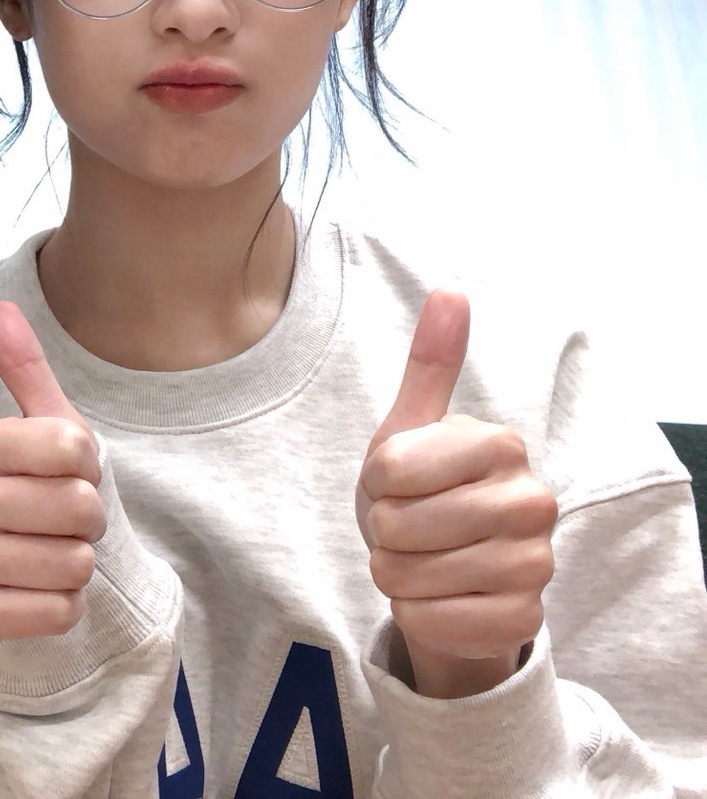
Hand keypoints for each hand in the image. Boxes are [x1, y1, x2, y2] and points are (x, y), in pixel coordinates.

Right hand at [0, 301, 104, 639]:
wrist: (17, 570)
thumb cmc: (44, 490)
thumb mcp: (48, 429)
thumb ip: (27, 370)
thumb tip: (0, 307)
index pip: (75, 446)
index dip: (91, 465)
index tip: (72, 473)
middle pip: (79, 506)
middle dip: (90, 520)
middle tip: (66, 522)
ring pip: (72, 563)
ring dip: (78, 565)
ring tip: (53, 554)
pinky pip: (57, 612)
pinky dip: (65, 608)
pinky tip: (40, 592)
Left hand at [357, 290, 558, 698]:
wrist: (444, 573)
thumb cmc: (420, 494)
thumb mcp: (409, 430)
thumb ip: (430, 364)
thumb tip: (451, 290)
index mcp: (500, 444)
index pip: (388, 467)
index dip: (375, 480)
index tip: (396, 482)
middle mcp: (533, 501)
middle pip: (396, 524)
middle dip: (383, 531)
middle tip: (408, 527)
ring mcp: (535, 564)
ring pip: (408, 577)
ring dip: (395, 574)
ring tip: (419, 560)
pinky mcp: (523, 620)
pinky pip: (432, 621)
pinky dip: (417, 614)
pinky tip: (437, 599)